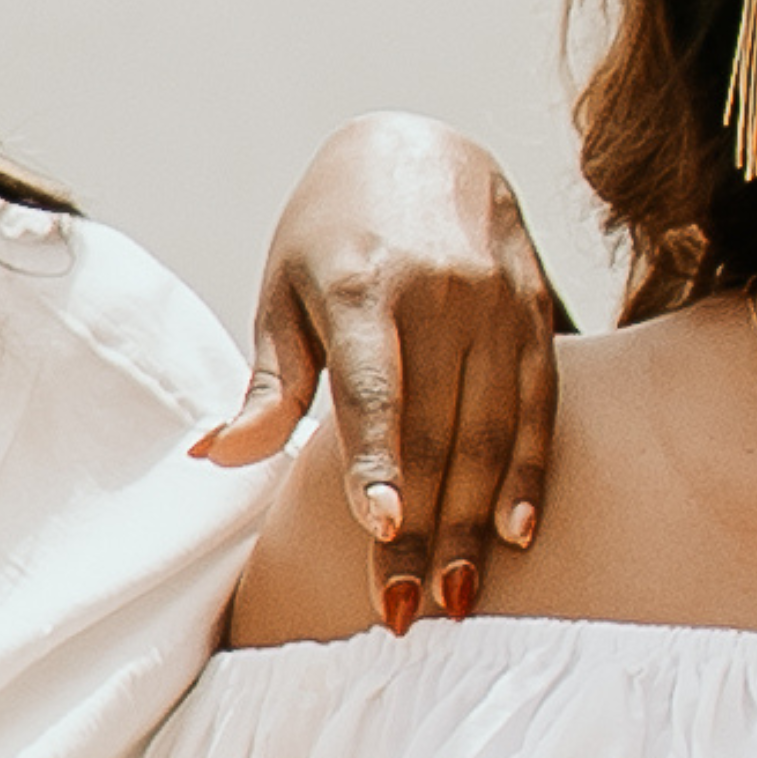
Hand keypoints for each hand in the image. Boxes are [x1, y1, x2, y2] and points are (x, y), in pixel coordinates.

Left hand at [202, 112, 576, 632]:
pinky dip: (530, 472)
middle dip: (421, 528)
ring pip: (491, 431)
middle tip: (401, 610)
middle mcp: (443, 294)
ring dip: (474, 522)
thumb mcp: (284, 291)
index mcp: (365, 286)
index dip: (377, 458)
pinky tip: (518, 531)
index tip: (380, 524)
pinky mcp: (537, 313)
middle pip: (435, 430)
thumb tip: (216, 458)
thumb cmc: (333, 233)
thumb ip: (269, 381)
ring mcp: (499, 304)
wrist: (426, 147)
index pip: (375, 387)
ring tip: (454, 595)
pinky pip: (540, 406)